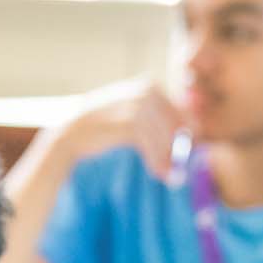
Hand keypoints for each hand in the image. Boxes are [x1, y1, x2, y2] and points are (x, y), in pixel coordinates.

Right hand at [52, 76, 184, 177]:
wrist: (71, 134)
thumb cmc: (103, 127)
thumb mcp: (131, 112)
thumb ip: (156, 117)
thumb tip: (192, 130)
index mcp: (148, 86)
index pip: (179, 111)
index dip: (186, 133)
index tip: (188, 151)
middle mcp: (145, 91)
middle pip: (175, 125)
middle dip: (178, 148)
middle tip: (179, 168)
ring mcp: (137, 106)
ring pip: (165, 138)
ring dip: (168, 160)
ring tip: (169, 176)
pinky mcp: (130, 123)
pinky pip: (152, 146)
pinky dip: (157, 162)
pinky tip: (158, 174)